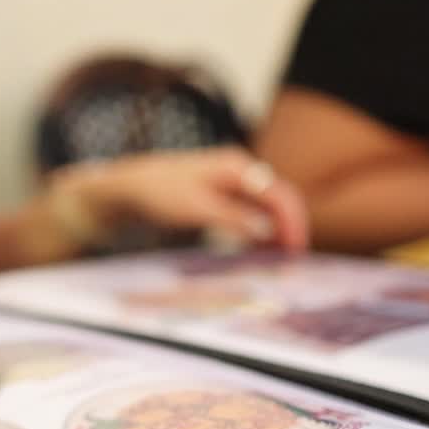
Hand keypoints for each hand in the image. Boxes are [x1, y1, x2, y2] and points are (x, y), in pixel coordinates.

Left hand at [69, 146, 309, 251]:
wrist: (133, 187)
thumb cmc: (161, 193)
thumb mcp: (198, 209)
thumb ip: (234, 218)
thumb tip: (267, 230)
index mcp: (237, 167)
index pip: (279, 194)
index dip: (292, 222)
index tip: (296, 251)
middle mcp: (241, 171)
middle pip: (278, 199)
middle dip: (289, 228)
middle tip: (293, 260)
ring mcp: (234, 182)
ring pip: (267, 208)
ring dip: (277, 231)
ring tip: (281, 260)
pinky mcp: (225, 195)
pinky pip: (253, 213)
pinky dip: (261, 231)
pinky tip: (262, 250)